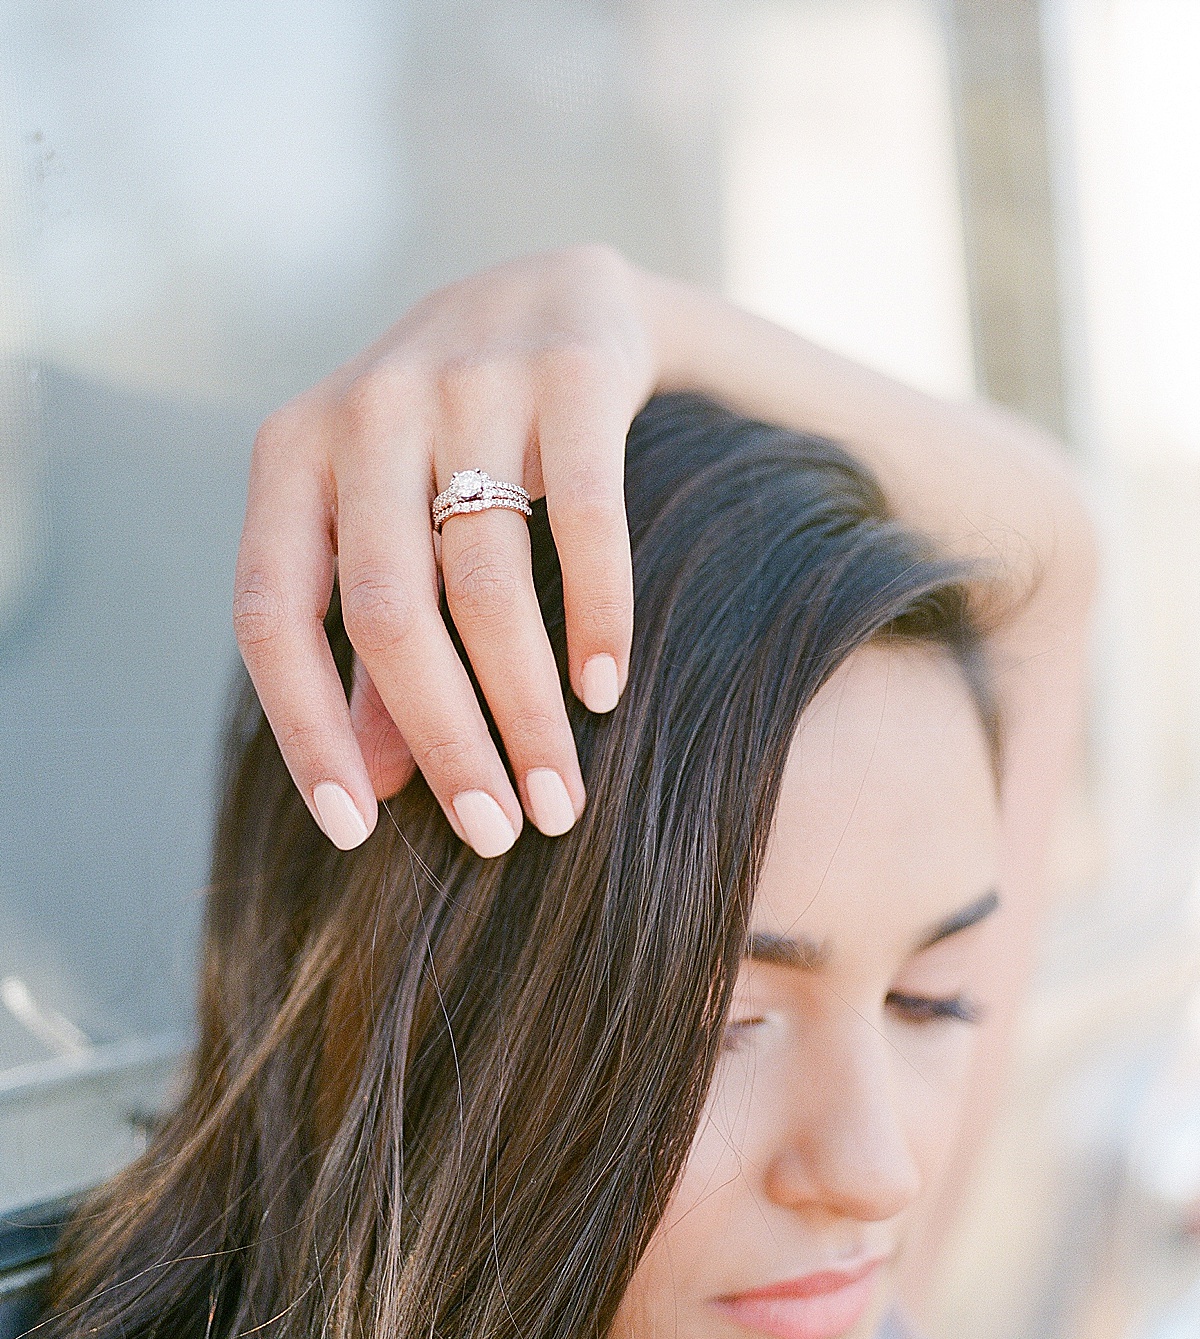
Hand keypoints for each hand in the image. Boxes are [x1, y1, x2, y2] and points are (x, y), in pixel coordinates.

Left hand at [233, 245, 657, 855]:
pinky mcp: (571, 371)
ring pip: (487, 582)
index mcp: (290, 456)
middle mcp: (364, 411)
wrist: (553, 293)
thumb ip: (371, 652)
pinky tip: (607, 691)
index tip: (356, 833)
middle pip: (388, 614)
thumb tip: (375, 788)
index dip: (305, 733)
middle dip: (446, 741)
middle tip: (499, 833)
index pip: (270, 616)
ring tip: (560, 796)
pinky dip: (598, 613)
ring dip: (526, 707)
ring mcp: (466, 382)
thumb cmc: (447, 443)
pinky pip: (584, 518)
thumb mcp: (384, 528)